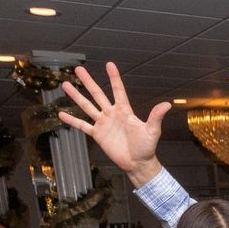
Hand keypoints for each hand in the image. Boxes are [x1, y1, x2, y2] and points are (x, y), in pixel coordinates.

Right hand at [57, 62, 171, 184]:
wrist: (137, 163)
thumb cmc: (147, 147)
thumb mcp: (152, 130)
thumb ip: (155, 117)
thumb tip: (167, 104)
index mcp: (124, 111)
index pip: (118, 90)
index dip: (114, 78)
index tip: (109, 64)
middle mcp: (112, 114)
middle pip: (97, 94)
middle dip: (88, 81)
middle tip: (78, 69)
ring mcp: (103, 123)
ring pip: (87, 106)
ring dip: (76, 96)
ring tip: (66, 85)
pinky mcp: (97, 134)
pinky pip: (82, 125)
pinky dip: (72, 120)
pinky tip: (61, 113)